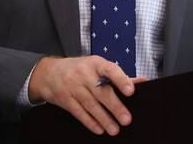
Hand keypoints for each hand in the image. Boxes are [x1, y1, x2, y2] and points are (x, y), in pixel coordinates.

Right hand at [28, 55, 142, 135]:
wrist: (49, 73)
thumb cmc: (79, 69)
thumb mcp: (97, 66)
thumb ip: (120, 76)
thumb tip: (144, 81)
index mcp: (95, 63)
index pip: (110, 70)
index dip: (121, 79)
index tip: (131, 90)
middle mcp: (84, 74)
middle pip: (101, 91)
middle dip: (115, 106)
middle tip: (126, 119)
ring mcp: (73, 86)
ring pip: (90, 104)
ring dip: (104, 118)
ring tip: (115, 129)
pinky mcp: (65, 99)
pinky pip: (79, 112)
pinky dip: (90, 122)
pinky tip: (99, 129)